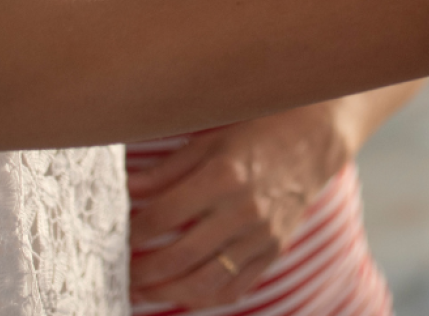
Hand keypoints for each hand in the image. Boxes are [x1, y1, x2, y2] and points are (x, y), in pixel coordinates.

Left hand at [128, 105, 347, 309]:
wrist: (312, 140)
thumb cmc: (256, 130)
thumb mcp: (208, 139)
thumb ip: (166, 169)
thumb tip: (126, 188)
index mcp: (223, 175)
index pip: (164, 215)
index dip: (134, 230)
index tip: (115, 234)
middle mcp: (243, 210)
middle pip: (181, 255)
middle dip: (144, 270)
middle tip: (120, 273)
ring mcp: (261, 235)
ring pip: (207, 281)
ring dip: (168, 293)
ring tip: (142, 292)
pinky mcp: (273, 251)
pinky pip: (236, 287)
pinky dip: (205, 297)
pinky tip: (182, 294)